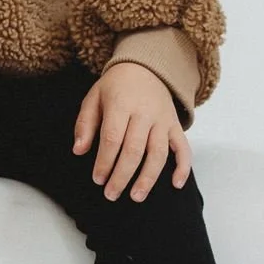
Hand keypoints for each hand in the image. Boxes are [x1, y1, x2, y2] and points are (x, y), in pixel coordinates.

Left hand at [73, 62, 190, 202]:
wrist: (146, 67)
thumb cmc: (116, 87)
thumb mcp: (94, 98)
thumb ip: (85, 124)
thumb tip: (79, 150)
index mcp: (121, 104)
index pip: (113, 138)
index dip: (105, 161)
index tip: (98, 179)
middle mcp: (145, 113)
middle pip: (134, 150)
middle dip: (122, 176)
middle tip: (111, 194)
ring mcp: (163, 120)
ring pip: (158, 153)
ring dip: (148, 178)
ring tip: (137, 196)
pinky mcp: (175, 125)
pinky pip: (184, 148)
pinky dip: (183, 167)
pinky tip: (176, 184)